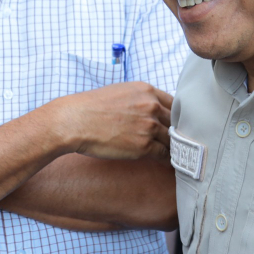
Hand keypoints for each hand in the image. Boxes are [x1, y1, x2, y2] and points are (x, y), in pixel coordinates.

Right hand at [44, 82, 172, 160]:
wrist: (74, 122)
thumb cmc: (90, 108)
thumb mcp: (119, 93)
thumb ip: (139, 99)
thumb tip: (150, 111)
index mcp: (146, 90)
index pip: (174, 103)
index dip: (176, 116)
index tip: (175, 125)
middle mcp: (151, 106)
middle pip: (175, 122)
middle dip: (176, 132)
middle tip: (179, 143)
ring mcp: (149, 126)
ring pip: (172, 139)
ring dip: (173, 147)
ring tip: (176, 155)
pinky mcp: (144, 146)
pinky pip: (164, 154)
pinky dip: (167, 160)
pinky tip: (168, 163)